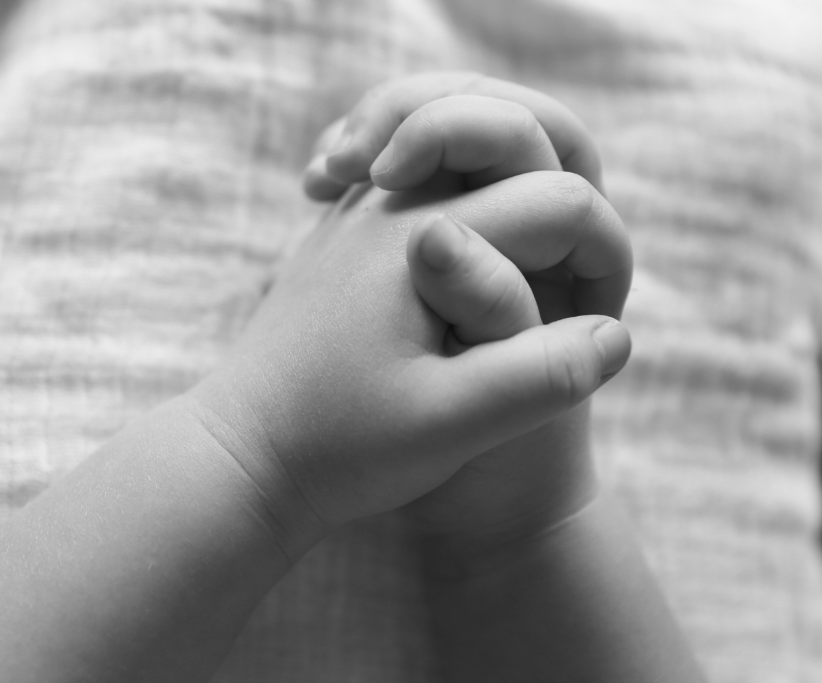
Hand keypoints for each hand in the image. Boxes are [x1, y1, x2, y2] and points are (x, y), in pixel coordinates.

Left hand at [188, 168, 630, 553]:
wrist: (240, 456)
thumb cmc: (338, 448)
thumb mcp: (449, 426)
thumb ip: (539, 377)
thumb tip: (615, 336)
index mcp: (426, 238)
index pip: (560, 203)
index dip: (602, 258)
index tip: (597, 323)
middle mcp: (390, 205)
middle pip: (514, 145)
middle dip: (567, 209)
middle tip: (577, 284)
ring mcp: (359, 214)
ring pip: (463, 151)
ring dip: (513, 184)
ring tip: (534, 256)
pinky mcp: (343, 236)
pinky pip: (418, 182)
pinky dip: (460, 197)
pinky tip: (461, 248)